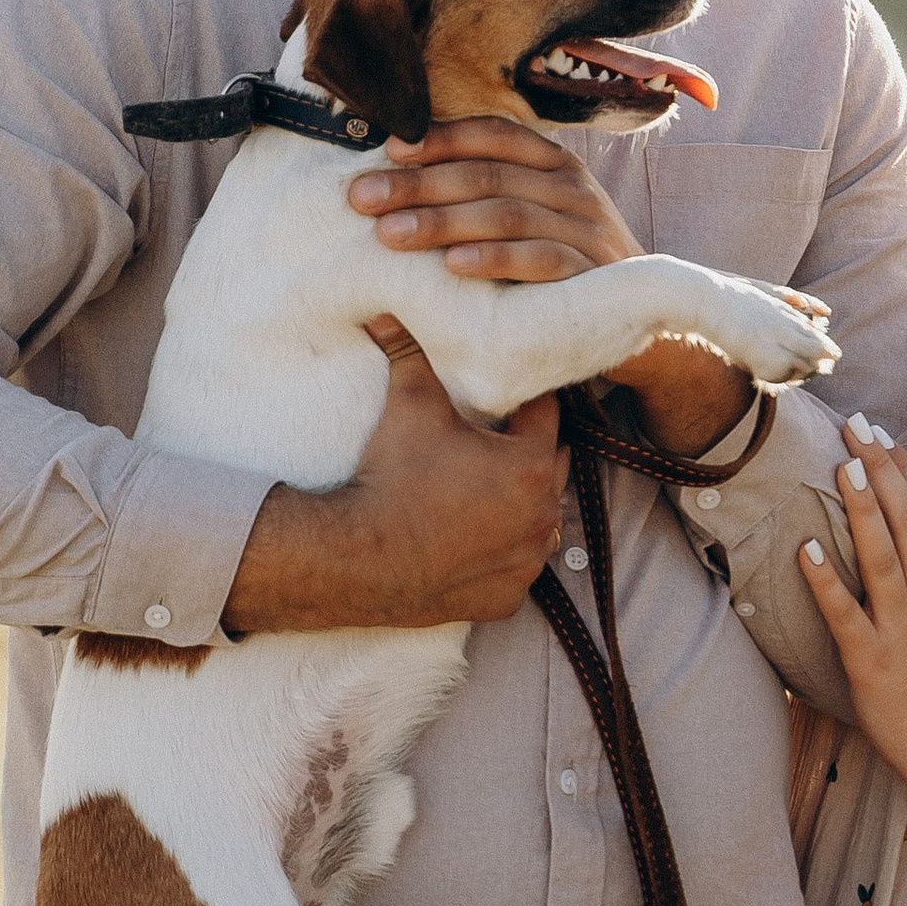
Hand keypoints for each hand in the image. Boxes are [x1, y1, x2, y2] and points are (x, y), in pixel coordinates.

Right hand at [222, 327, 564, 632]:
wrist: (356, 559)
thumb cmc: (390, 478)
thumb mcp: (408, 406)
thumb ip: (410, 352)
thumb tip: (389, 308)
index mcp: (530, 463)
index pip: (546, 413)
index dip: (525, 399)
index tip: (506, 392)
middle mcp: (543, 514)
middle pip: (549, 464)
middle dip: (527, 447)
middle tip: (494, 435)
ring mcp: (528, 560)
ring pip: (542, 518)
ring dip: (523, 501)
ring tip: (486, 485)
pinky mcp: (508, 597)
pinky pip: (520, 565)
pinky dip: (506, 550)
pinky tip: (477, 534)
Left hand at [350, 113, 638, 280]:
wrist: (641, 317)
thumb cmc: (565, 263)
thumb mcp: (534, 216)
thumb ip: (486, 193)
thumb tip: (400, 177)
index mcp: (554, 163)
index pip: (494, 134)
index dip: (440, 137)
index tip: (387, 150)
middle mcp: (572, 187)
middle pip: (487, 174)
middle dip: (418, 184)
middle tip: (362, 198)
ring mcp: (587, 228)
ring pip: (507, 212)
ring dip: (442, 221)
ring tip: (390, 234)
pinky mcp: (594, 272)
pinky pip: (540, 259)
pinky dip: (494, 259)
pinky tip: (453, 266)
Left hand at [794, 422, 906, 801]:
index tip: (884, 436)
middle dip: (881, 470)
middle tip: (855, 428)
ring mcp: (900, 627)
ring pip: (882, 556)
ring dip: (862, 509)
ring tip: (842, 466)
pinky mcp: (869, 658)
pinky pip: (846, 612)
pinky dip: (826, 579)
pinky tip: (806, 547)